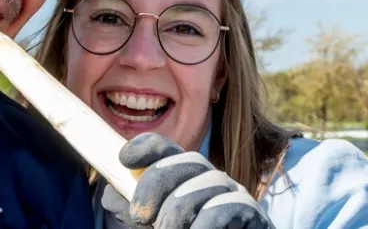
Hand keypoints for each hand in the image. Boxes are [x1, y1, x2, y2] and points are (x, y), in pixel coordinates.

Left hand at [101, 133, 274, 228]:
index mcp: (184, 179)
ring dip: (179, 209)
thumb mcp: (146, 228)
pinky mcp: (254, 217)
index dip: (146, 147)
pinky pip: (230, 205)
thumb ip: (129, 209)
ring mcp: (234, 197)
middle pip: (188, 160)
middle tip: (141, 215)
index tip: (124, 159)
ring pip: (209, 181)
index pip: (166, 149)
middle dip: (158, 182)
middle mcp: (211, 181)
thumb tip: (112, 192)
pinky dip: (207, 221)